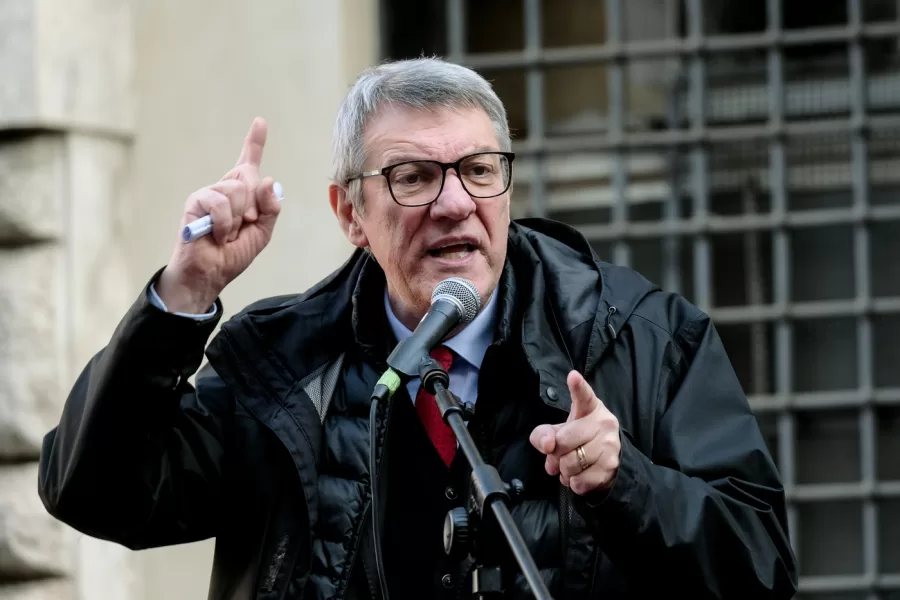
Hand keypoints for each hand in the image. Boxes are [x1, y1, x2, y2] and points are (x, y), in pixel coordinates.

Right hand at [156, 117, 281, 312]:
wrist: (211, 273)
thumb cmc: (233, 254)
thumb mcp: (262, 232)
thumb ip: (271, 208)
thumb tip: (270, 181)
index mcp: (242, 194)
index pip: (248, 163)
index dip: (255, 142)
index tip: (260, 122)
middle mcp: (225, 189)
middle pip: (250, 175)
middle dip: (255, 203)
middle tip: (246, 225)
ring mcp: (210, 193)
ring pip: (238, 189)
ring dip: (239, 217)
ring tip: (227, 234)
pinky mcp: (196, 202)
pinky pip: (221, 202)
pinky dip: (225, 223)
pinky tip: (218, 236)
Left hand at [529, 371, 620, 495]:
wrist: (607, 460)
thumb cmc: (580, 439)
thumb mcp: (560, 430)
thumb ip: (544, 434)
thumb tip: (547, 445)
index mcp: (590, 408)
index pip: (583, 396)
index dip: (577, 387)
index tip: (572, 376)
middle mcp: (604, 423)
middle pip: (562, 442)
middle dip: (554, 454)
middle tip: (558, 455)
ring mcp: (610, 446)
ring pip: (570, 464)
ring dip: (563, 471)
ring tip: (569, 466)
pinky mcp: (611, 467)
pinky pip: (580, 481)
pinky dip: (573, 483)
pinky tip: (578, 476)